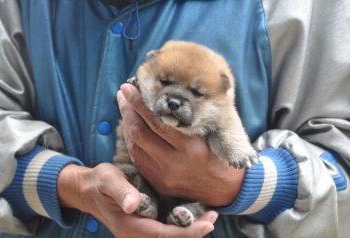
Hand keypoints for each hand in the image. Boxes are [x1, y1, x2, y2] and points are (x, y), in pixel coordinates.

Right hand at [57, 163, 216, 237]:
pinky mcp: (145, 224)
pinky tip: (195, 214)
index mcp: (129, 226)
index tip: (207, 225)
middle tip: (213, 217)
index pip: (162, 236)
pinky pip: (166, 231)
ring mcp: (141, 231)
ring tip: (209, 215)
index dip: (187, 233)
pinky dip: (182, 226)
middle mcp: (136, 234)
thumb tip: (133, 204)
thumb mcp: (107, 180)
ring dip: (190, 230)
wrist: (90, 189)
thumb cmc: (100, 182)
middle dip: (194, 233)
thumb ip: (120, 191)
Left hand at [117, 84, 244, 206]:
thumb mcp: (211, 132)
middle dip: (128, 110)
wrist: (226, 189)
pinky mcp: (159, 184)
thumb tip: (164, 95)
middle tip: (123, 93)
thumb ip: (188, 117)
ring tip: (125, 107)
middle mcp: (176, 163)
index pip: (158, 121)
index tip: (129, 87)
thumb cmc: (220, 153)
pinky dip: (133, 140)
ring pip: (135, 145)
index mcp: (192, 147)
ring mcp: (165, 176)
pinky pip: (138, 159)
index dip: (139, 103)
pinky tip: (132, 128)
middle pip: (141, 133)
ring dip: (127, 124)